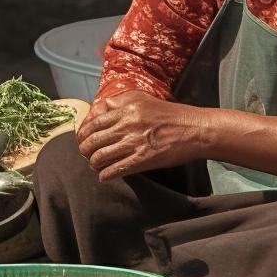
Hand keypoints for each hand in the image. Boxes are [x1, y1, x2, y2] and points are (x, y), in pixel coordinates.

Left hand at [76, 91, 209, 180]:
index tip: (82, 139)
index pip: (93, 122)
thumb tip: (98, 110)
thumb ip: (119, 104)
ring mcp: (135, 142)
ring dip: (94, 164)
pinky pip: (115, 170)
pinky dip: (106, 175)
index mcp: (127, 108)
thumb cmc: (170, 115)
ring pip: (100, 156)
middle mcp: (128, 124)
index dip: (83, 133)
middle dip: (85, 150)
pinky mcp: (143, 159)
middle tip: (86, 155)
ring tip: (96, 165)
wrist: (195, 130)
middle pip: (93, 140)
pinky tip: (105, 176)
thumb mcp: (143, 100)